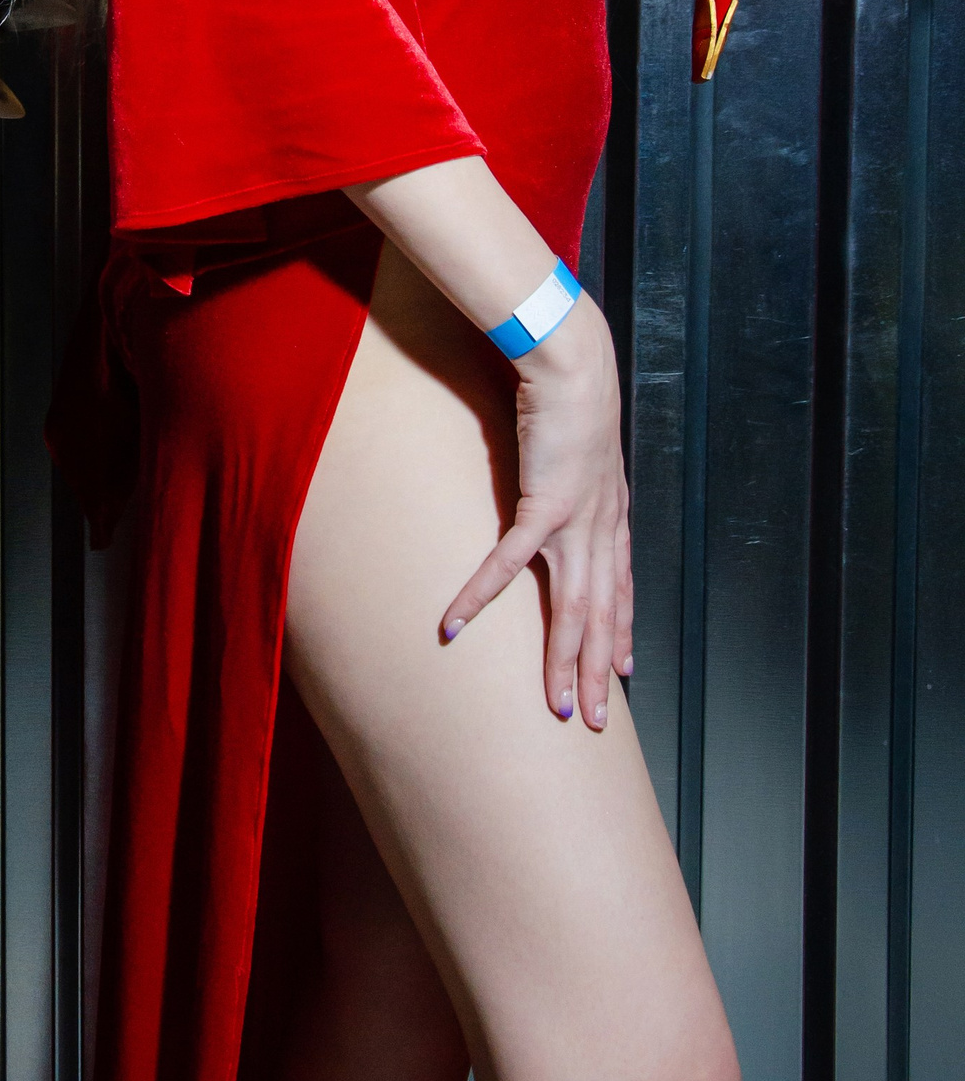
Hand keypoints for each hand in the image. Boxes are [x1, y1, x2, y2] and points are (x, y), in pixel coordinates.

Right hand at [438, 294, 631, 731]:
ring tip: (555, 702)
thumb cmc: (573, 391)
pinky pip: (508, 563)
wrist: (574, 362)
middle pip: (602, 615)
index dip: (621, 633)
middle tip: (590, 718)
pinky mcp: (544, 505)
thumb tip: (556, 474)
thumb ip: (573, 468)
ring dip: (563, 660)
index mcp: (611, 515)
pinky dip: (480, 595)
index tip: (623, 670)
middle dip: (598, 671)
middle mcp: (602, 528)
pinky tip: (456, 622)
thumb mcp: (581, 442)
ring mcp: (577, 522)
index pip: (620, 588)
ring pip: (574, 609)